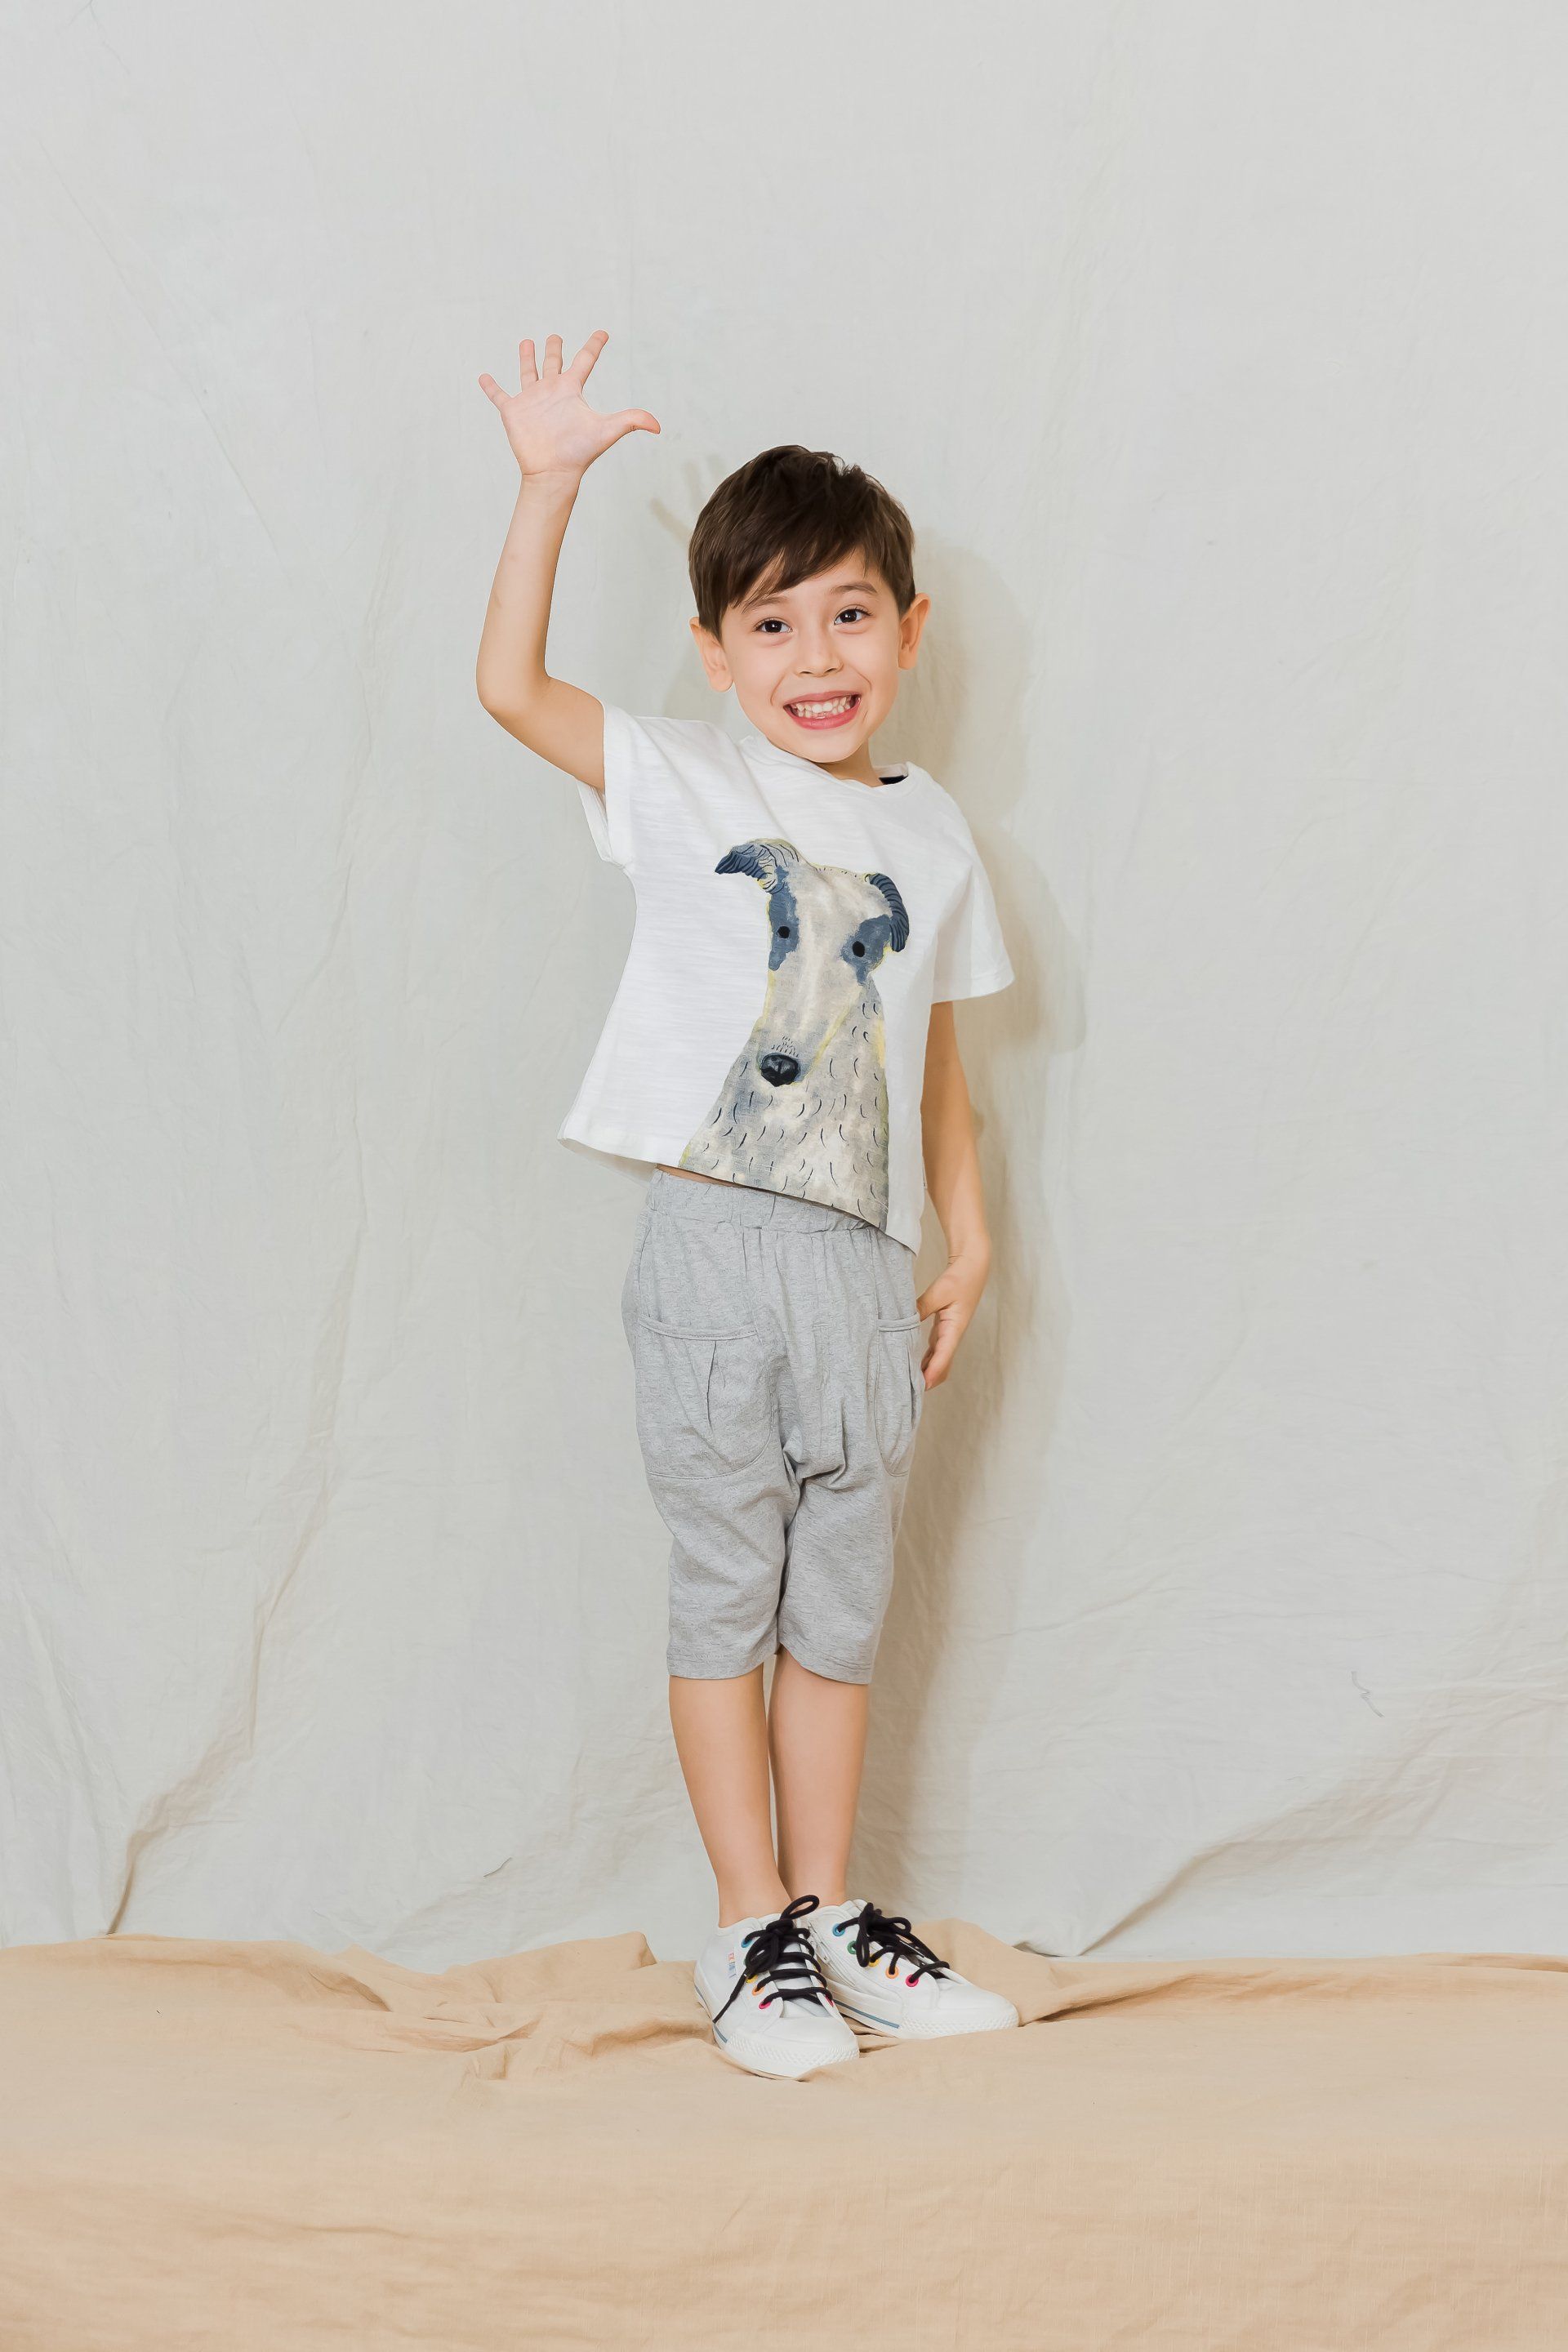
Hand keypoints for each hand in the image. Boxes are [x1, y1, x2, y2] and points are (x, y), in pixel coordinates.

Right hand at [478, 330, 659, 485]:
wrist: (553, 472)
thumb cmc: (579, 453)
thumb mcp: (606, 431)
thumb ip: (631, 421)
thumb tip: (659, 425)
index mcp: (572, 391)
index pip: (585, 361)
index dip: (594, 346)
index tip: (603, 333)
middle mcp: (552, 392)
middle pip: (553, 364)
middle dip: (554, 350)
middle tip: (554, 336)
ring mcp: (531, 401)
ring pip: (528, 373)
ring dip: (526, 359)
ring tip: (527, 342)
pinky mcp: (513, 412)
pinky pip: (499, 396)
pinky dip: (490, 387)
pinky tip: (483, 376)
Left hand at [914, 1253, 989, 1388]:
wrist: (972, 1269)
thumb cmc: (958, 1279)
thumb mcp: (938, 1292)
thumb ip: (921, 1308)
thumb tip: (903, 1321)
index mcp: (954, 1328)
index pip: (943, 1356)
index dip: (932, 1372)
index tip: (922, 1386)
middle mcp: (953, 1335)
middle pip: (942, 1366)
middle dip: (929, 1380)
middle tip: (910, 1392)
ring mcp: (949, 1334)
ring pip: (939, 1362)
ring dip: (927, 1373)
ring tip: (908, 1383)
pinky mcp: (944, 1330)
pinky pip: (935, 1352)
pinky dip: (926, 1362)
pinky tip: (913, 1366)